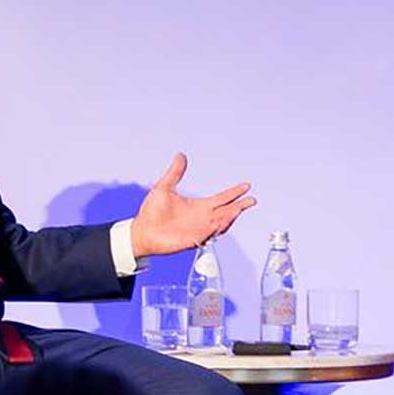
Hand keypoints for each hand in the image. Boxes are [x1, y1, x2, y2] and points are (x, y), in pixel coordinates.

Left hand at [131, 154, 255, 254]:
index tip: (246, 186)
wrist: (142, 231)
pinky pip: (209, 234)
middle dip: (240, 206)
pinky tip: (222, 221)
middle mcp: (203, 218)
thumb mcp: (164, 188)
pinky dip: (217, 228)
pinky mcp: (193, 239)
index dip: (234, 193)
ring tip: (238, 208)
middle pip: (227, 211)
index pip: (222, 199)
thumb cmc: (151, 212)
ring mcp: (199, 230)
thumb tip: (180, 155)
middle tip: (252, 199)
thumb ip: (174, 173)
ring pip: (221, 223)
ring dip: (231, 216)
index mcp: (199, 206)